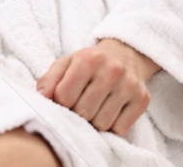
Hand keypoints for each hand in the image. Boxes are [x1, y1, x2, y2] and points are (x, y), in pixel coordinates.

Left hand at [36, 38, 159, 134]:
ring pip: (102, 124)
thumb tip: (41, 98)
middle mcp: (112, 70)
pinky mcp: (142, 99)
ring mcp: (129, 85)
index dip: (61, 103)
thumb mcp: (66, 63)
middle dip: (78, 113)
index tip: (65, 99)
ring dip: (94, 121)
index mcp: (89, 59)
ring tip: (95, 107)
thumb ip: (49, 80)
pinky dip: (112, 125)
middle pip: (84, 113)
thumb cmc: (90, 63)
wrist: (126, 54)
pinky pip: (120, 128)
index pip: (65, 97)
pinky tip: (110, 111)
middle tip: (80, 104)